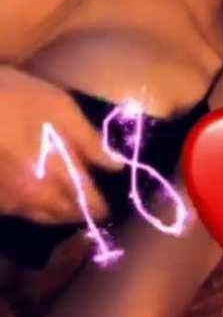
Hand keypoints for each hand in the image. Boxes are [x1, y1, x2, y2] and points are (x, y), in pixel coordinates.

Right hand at [0, 66, 122, 224]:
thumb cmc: (19, 98)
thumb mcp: (62, 108)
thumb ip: (90, 141)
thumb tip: (117, 166)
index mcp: (58, 173)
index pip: (88, 203)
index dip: (101, 207)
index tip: (108, 205)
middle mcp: (35, 195)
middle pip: (65, 216)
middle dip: (80, 211)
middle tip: (88, 203)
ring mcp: (10, 200)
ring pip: (41, 218)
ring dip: (57, 213)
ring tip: (65, 202)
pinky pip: (19, 212)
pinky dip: (32, 208)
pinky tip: (35, 193)